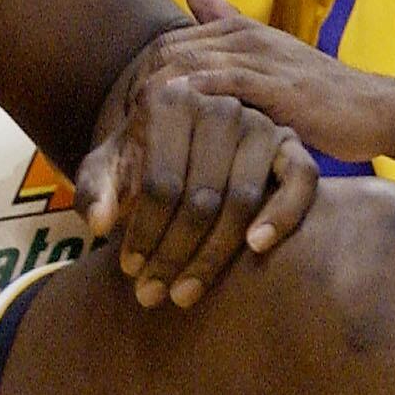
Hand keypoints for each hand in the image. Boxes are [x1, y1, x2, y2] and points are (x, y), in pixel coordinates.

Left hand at [76, 75, 318, 309]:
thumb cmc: (142, 161)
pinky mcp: (292, 144)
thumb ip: (94, 191)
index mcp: (170, 99)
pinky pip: (300, 181)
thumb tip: (100, 223)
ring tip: (185, 292)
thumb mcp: (109, 169)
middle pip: (200, 197)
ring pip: (243, 199)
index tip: (129, 271)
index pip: (159, 182)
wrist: (186, 147)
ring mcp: (260, 123)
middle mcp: (220, 105)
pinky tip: (256, 248)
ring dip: (215, 255)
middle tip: (153, 295)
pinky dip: (282, 215)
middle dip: (174, 254)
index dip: (143, 233)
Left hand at [141, 0, 392, 163]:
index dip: (141, 79)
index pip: (169, 44)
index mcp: (239, 30)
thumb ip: (229, 25)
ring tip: (135, 138)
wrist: (375, 110)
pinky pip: (222, 88)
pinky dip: (192, 105)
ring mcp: (262, 59)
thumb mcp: (270, 59)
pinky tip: (172, 133)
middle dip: (139, 91)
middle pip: (169, 53)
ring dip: (156, 101)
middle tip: (121, 134)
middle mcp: (245, 37)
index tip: (125, 119)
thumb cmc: (318, 94)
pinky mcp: (277, 87)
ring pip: (189, 67)